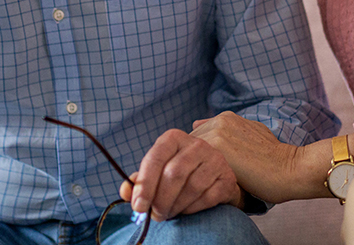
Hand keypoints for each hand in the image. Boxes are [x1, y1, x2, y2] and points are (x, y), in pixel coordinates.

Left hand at [117, 129, 241, 220]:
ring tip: (168, 213)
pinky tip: (186, 210)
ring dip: (176, 206)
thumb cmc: (179, 175)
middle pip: (174, 174)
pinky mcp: (227, 177)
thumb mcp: (157, 173)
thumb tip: (125, 191)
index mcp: (173, 138)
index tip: (138, 206)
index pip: (155, 158)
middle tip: (155, 216)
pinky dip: (192, 208)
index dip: (145, 184)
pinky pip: (208, 197)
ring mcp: (215, 159)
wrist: (213, 177)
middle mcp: (196, 144)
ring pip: (191, 187)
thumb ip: (139, 182)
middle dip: (161, 200)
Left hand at [190, 112, 303, 204]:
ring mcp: (216, 134)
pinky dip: (194, 177)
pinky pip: (194, 164)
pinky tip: (203, 189)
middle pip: (188, 145)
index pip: (195, 138)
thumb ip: (225, 131)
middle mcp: (218, 122)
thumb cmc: (273, 161)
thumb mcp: (251, 136)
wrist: (291, 170)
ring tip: (198, 187)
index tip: (200, 172)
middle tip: (195, 181)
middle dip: (189, 162)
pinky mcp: (217, 150)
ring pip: (188, 154)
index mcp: (225, 118)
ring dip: (189, 170)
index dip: (195, 157)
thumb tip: (197, 123)